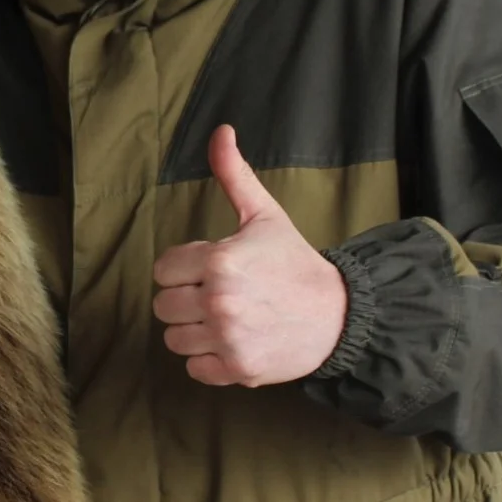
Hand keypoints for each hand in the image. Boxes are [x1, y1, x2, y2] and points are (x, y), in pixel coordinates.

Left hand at [152, 124, 350, 386]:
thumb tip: (221, 131)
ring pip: (174, 339)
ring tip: (225, 318)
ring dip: (194, 330)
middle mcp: (218, 301)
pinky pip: (194, 368)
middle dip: (185, 299)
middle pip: (163, 306)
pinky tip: (233, 341)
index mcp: (219, 260)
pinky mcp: (237, 369)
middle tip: (218, 294)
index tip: (210, 269)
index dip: (184, 268)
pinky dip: (209, 359)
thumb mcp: (264, 215)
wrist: (338, 315)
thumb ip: (234, 175)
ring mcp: (227, 338)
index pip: (163, 270)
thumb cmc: (294, 263)